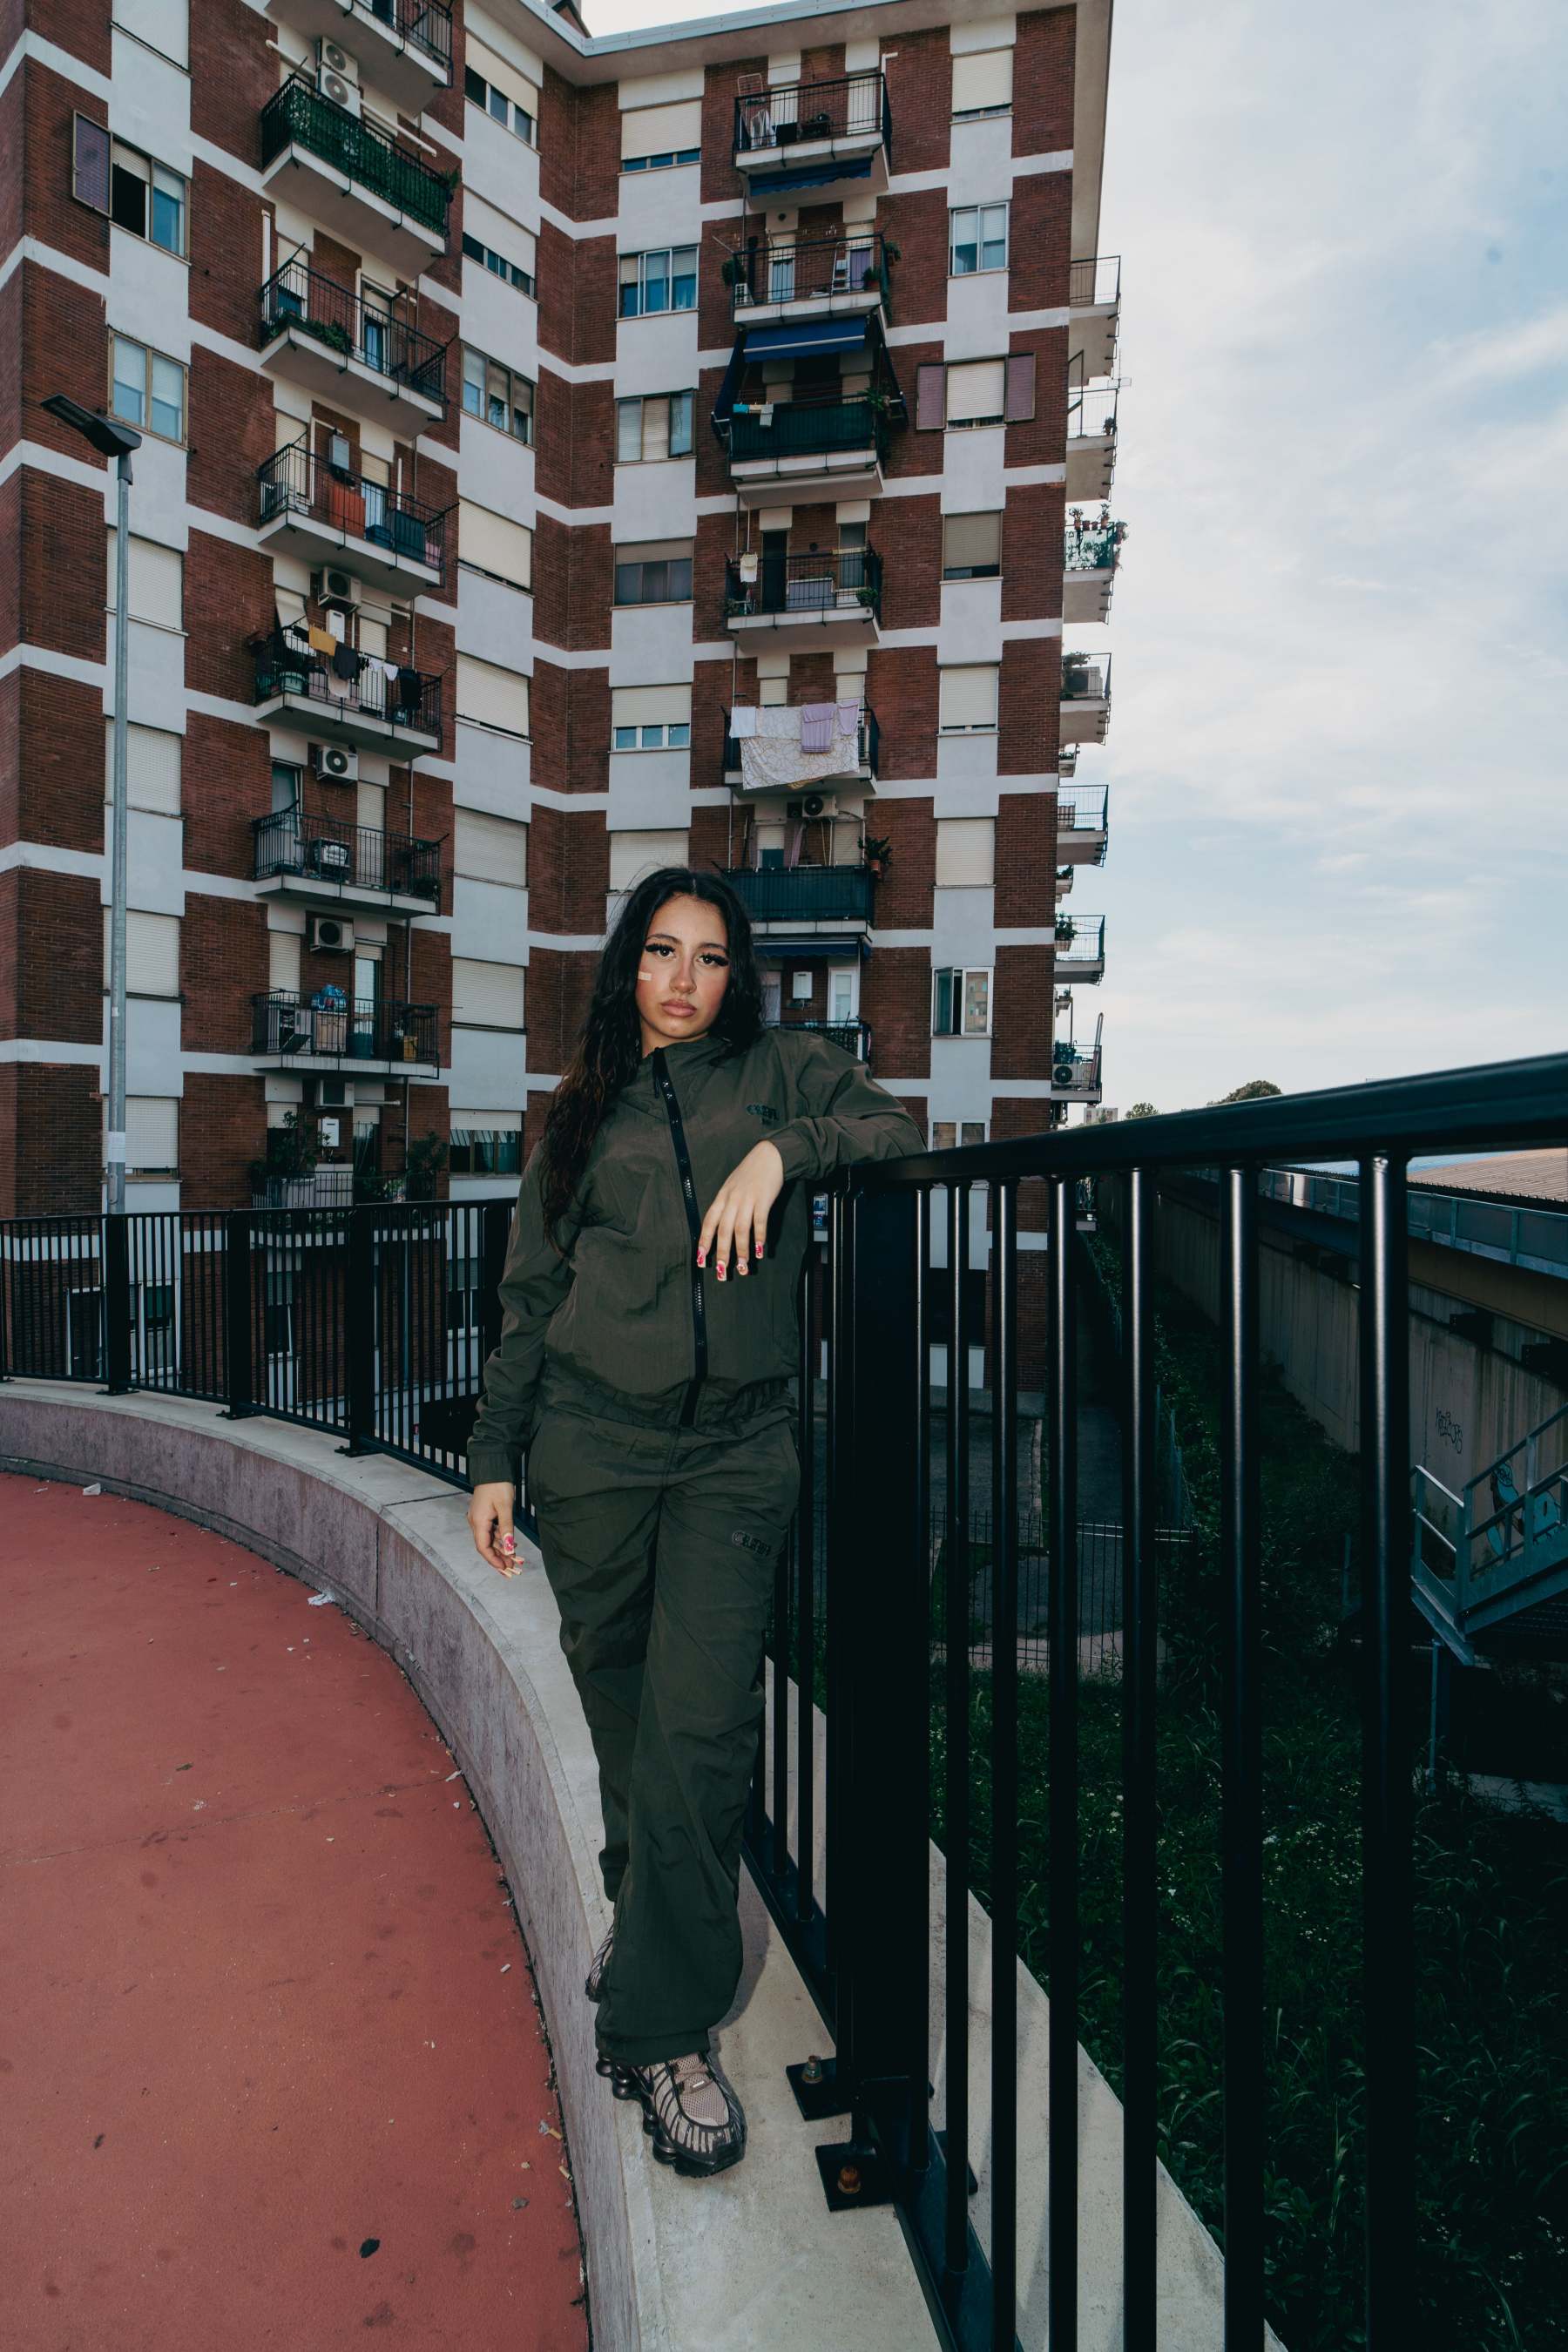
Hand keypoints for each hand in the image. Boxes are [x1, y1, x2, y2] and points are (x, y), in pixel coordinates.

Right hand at [468, 1481, 519, 1577]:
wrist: (493, 1468)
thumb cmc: (498, 1485)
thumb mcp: (505, 1507)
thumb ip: (507, 1529)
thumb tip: (510, 1549)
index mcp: (478, 1522)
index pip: (483, 1548)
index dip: (494, 1560)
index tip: (505, 1568)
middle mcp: (476, 1522)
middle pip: (486, 1547)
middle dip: (499, 1559)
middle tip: (513, 1568)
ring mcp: (479, 1519)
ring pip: (489, 1540)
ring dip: (501, 1550)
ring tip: (515, 1559)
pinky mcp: (484, 1515)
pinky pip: (491, 1532)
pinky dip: (500, 1540)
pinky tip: (511, 1544)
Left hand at [697, 1139, 783, 1280]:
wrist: (769, 1155)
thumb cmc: (750, 1173)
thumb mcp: (732, 1186)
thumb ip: (726, 1205)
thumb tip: (721, 1228)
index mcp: (722, 1197)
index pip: (709, 1222)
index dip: (705, 1241)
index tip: (701, 1259)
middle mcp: (732, 1199)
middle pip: (723, 1230)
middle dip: (722, 1253)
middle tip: (722, 1271)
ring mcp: (747, 1199)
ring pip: (740, 1229)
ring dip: (741, 1250)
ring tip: (743, 1267)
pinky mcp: (763, 1198)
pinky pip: (759, 1221)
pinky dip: (759, 1237)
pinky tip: (759, 1250)